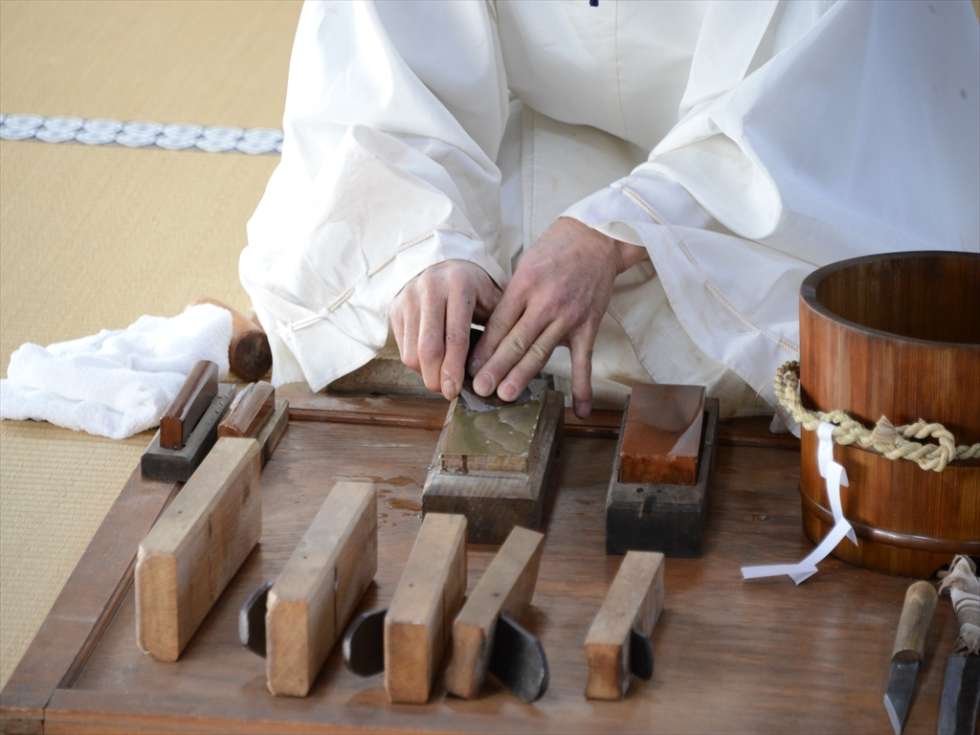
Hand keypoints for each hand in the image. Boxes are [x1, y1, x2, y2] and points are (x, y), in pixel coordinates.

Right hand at [389, 260, 500, 399]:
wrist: (445, 264)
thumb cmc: (476, 290)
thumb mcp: (493, 300)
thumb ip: (497, 330)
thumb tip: (495, 374)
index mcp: (459, 284)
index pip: (455, 337)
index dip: (454, 369)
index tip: (455, 392)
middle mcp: (429, 287)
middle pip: (428, 348)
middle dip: (437, 377)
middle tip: (447, 393)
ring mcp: (408, 297)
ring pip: (411, 352)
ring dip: (425, 374)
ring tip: (441, 379)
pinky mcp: (395, 308)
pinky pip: (402, 347)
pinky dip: (416, 363)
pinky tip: (431, 365)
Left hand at [468, 218, 646, 416]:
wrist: (596, 239)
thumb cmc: (554, 252)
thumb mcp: (525, 267)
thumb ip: (510, 299)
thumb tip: (489, 333)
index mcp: (524, 286)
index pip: (499, 323)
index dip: (483, 348)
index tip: (468, 369)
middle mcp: (545, 303)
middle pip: (516, 341)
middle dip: (496, 367)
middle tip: (479, 389)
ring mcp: (569, 317)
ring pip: (542, 352)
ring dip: (523, 376)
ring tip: (506, 395)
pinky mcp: (589, 327)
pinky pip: (584, 361)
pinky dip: (582, 387)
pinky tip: (579, 410)